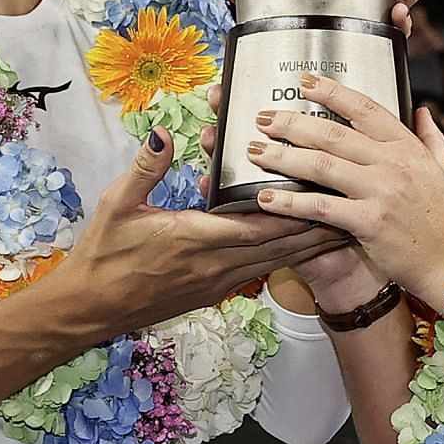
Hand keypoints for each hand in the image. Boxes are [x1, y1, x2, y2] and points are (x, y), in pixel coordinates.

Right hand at [47, 127, 351, 332]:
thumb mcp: (116, 204)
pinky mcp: (214, 291)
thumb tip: (165, 133)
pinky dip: (287, 257)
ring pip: (276, 261)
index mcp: (194, 239)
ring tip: (347, 226)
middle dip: (318, 225)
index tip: (324, 187)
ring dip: (310, 244)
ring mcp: (217, 282)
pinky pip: (260, 270)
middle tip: (354, 205)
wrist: (89, 310)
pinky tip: (304, 247)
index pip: (257, 223)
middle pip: (279, 245)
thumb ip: (146, 168)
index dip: (295, 207)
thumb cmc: (102, 255)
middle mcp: (214, 265)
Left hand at [239, 73, 443, 306]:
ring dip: (283, 156)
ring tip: (256, 151)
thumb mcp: (443, 170)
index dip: (332, 92)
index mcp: (407, 147)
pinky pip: (320, 207)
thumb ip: (430, 138)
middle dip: (292, 123)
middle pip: (332, 133)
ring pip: (321, 165)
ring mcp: (380, 192)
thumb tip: (420, 110)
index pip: (365, 109)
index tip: (305, 82)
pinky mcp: (368, 222)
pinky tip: (266, 198)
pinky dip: (290, 202)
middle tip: (263, 117)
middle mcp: (393, 163)